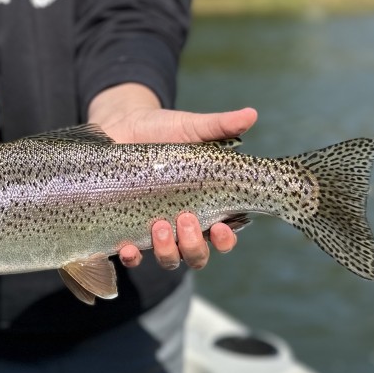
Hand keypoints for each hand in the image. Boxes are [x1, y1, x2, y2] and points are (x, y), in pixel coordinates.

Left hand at [85, 89, 256, 272]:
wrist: (122, 124)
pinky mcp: (125, 227)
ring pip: (168, 258)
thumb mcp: (191, 127)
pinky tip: (128, 248)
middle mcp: (181, 223)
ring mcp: (154, 229)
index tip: (223, 227)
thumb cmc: (163, 129)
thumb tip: (251, 114)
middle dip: (195, 245)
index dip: (226, 239)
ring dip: (167, 251)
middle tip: (186, 218)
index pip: (223, 234)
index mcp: (204, 204)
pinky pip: (131, 255)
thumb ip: (220, 126)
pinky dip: (131, 257)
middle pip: (197, 254)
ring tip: (160, 226)